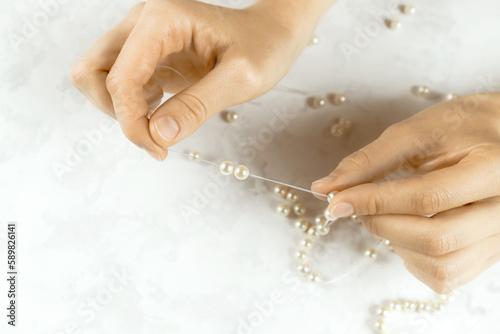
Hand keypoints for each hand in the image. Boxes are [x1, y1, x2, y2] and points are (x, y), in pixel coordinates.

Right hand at [71, 0, 328, 160]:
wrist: (272, 34)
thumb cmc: (263, 48)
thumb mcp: (240, 79)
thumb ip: (198, 105)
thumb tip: (157, 134)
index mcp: (162, 20)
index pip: (120, 78)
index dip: (131, 121)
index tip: (159, 149)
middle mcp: (143, 22)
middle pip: (91, 72)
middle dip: (115, 112)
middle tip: (153, 134)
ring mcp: (143, 37)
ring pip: (100, 79)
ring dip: (122, 110)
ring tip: (164, 120)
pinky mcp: (149, 54)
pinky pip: (121, 84)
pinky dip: (134, 106)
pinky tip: (166, 110)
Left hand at [312, 93, 499, 292]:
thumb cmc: (461, 127)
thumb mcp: (417, 132)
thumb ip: (371, 160)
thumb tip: (325, 187)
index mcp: (493, 169)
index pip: (427, 197)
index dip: (374, 202)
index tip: (336, 201)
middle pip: (436, 240)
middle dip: (383, 225)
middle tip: (358, 206)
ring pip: (441, 267)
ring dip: (397, 245)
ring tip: (386, 215)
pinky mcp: (489, 254)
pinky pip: (446, 277)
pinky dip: (413, 259)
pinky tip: (407, 231)